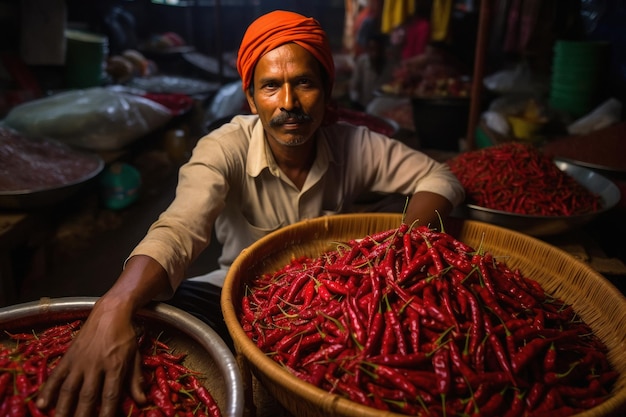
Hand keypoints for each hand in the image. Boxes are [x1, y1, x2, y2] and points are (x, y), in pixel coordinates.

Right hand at [36, 300, 145, 416]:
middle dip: (83, 415)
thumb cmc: (124, 336)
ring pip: (69, 389)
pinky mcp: (69, 355)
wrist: (110, 312)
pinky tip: (42, 404)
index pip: (111, 394)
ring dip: (63, 408)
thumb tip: (142, 401)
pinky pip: (56, 375)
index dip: (107, 412)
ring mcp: (80, 360)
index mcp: (116, 365)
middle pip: (88, 396)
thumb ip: (135, 379)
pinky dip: (48, 390)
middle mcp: (97, 365)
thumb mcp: (135, 356)